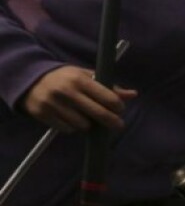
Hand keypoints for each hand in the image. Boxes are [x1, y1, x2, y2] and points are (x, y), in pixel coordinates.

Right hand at [20, 66, 136, 132]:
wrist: (29, 79)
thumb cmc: (65, 78)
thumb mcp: (85, 76)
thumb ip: (109, 86)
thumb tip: (133, 94)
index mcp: (79, 79)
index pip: (108, 98)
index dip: (118, 107)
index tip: (120, 109)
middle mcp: (66, 91)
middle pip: (100, 115)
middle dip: (112, 122)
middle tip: (118, 125)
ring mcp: (53, 104)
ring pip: (84, 125)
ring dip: (89, 124)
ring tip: (86, 116)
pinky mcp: (43, 114)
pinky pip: (68, 129)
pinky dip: (73, 127)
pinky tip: (70, 118)